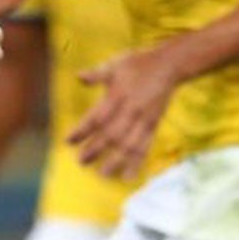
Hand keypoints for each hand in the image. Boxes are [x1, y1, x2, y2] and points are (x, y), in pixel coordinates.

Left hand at [69, 44, 181, 178]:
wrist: (169, 64)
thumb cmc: (138, 63)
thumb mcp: (116, 63)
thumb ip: (98, 74)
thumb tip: (79, 76)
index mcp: (118, 95)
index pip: (97, 116)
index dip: (83, 130)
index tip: (68, 141)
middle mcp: (131, 109)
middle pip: (112, 134)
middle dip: (96, 149)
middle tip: (81, 162)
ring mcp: (144, 119)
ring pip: (130, 143)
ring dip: (117, 160)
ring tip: (103, 174)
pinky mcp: (154, 124)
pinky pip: (146, 145)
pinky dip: (137, 161)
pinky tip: (128, 176)